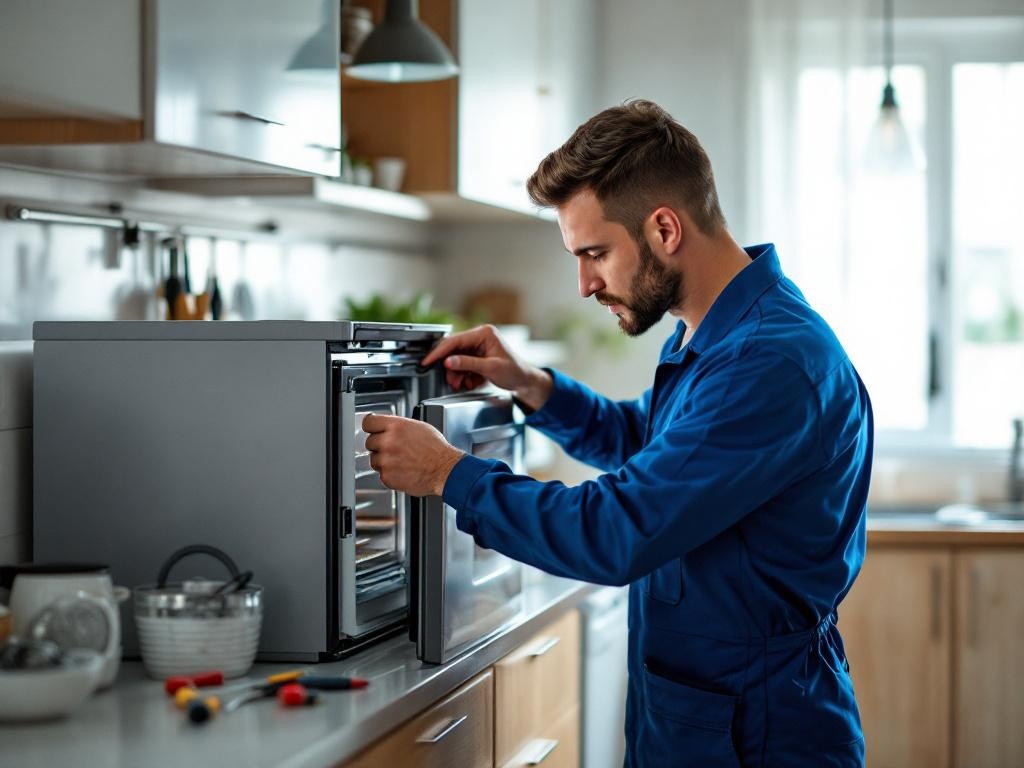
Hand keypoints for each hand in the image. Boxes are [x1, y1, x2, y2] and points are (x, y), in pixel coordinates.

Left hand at [362, 413, 464, 496]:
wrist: (445, 470)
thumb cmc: (437, 450)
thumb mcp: (419, 427)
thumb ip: (399, 426)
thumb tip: (388, 427)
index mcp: (396, 426)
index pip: (369, 423)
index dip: (371, 427)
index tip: (372, 430)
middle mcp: (389, 442)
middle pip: (369, 442)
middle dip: (379, 446)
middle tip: (394, 449)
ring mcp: (386, 460)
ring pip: (374, 459)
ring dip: (383, 461)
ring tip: (401, 461)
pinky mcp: (387, 476)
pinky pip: (381, 474)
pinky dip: (389, 474)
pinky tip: (402, 470)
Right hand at [420, 324, 553, 411]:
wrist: (524, 381)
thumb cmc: (515, 371)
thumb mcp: (490, 368)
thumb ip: (468, 364)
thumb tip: (448, 361)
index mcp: (484, 333)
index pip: (455, 340)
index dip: (439, 352)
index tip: (427, 361)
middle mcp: (479, 337)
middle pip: (453, 350)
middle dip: (450, 368)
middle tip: (451, 380)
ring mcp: (478, 346)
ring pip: (456, 359)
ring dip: (457, 374)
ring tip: (462, 384)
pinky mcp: (477, 356)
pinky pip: (462, 365)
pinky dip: (463, 376)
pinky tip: (470, 382)